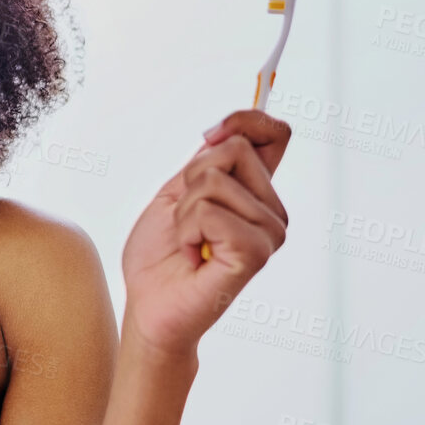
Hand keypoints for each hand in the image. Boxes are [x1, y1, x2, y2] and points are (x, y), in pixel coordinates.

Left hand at [121, 108, 291, 356]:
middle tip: (187, 221)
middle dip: (191, 179)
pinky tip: (194, 257)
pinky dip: (188, 231)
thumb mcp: (178, 192)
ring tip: (190, 243)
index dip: (244, 121)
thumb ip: (209, 160)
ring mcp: (269, 232)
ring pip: (214, 180)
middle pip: (235, 149)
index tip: (209, 137)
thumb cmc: (161, 254)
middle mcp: (271, 211)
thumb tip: (229, 129)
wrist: (149, 303)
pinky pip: (210, 212)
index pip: (274, 134)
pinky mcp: (256, 253)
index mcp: (256, 192)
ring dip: (184, 211)